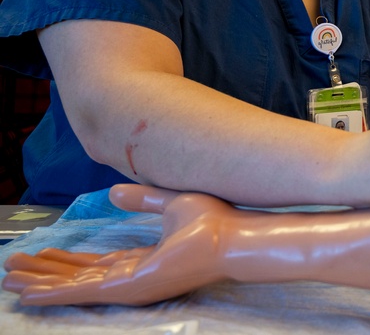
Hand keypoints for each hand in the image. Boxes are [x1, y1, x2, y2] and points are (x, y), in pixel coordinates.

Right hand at [3, 185, 232, 305]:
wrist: (232, 236)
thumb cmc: (215, 222)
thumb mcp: (170, 204)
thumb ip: (143, 200)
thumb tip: (114, 193)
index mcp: (144, 259)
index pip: (97, 263)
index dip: (67, 261)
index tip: (42, 254)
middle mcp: (134, 276)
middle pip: (79, 277)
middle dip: (46, 274)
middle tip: (14, 270)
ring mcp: (131, 285)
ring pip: (74, 287)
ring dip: (41, 283)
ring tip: (11, 279)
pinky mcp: (130, 288)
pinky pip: (83, 292)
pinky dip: (54, 292)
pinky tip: (30, 292)